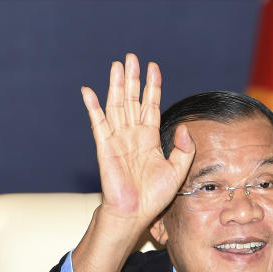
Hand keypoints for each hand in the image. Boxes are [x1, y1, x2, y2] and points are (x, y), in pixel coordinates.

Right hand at [73, 54, 193, 271]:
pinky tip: (89, 91)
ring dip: (116, 85)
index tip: (154, 68)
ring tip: (117, 65)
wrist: (135, 213)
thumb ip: (183, 148)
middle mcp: (133, 135)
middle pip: (132, 100)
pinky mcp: (105, 147)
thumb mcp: (178, 171)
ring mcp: (118, 140)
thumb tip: (183, 126)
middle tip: (132, 58)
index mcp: (149, 139)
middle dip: (133, 79)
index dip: (152, 87)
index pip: (151, 106)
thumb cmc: (155, 197)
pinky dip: (93, 107)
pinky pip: (98, 123)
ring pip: (116, 106)